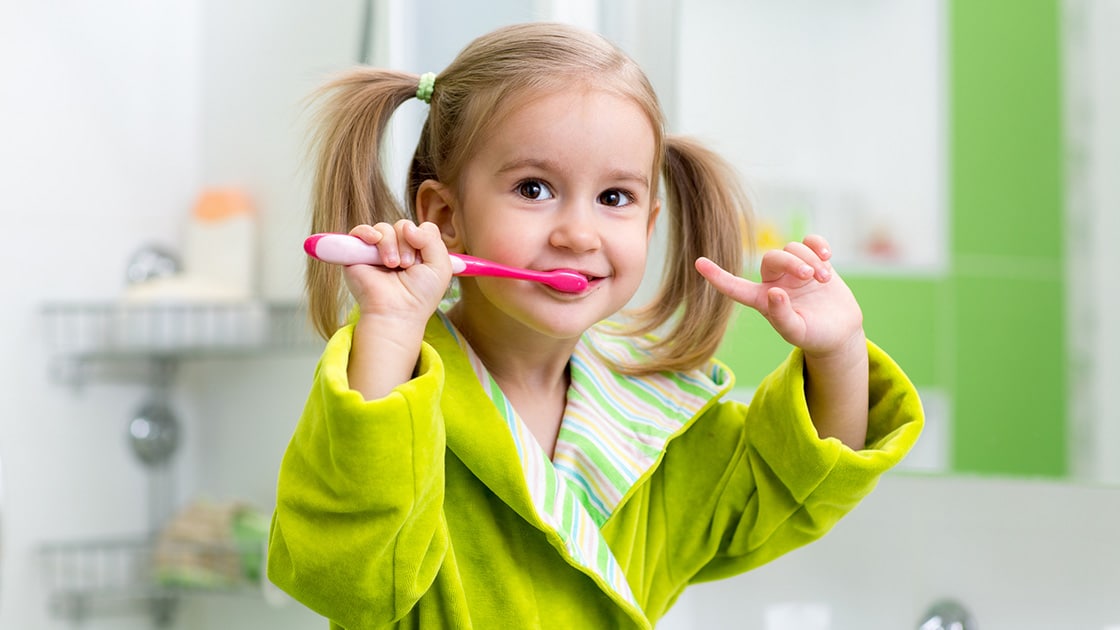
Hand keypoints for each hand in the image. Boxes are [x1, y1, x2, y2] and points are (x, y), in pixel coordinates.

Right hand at [343, 220, 453, 321]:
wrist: (397, 311)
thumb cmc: (420, 295)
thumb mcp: (440, 266)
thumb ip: (432, 239)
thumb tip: (408, 226)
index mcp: (418, 252)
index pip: (422, 228)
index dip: (424, 238)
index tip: (422, 259)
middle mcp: (398, 249)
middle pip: (404, 226)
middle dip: (407, 244)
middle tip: (406, 266)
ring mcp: (377, 251)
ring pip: (384, 228)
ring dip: (390, 244)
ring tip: (392, 265)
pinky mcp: (358, 253)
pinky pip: (359, 231)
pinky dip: (367, 232)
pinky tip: (373, 241)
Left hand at [695, 234, 863, 358]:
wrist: (840, 332)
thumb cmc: (813, 336)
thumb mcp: (796, 332)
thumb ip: (782, 316)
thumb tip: (774, 292)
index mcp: (762, 300)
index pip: (735, 287)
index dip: (717, 276)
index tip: (698, 263)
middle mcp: (775, 281)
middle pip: (772, 258)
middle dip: (791, 262)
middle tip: (809, 276)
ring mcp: (794, 270)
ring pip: (793, 248)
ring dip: (810, 259)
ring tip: (824, 278)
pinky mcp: (814, 261)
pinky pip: (810, 242)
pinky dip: (817, 244)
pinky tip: (827, 255)